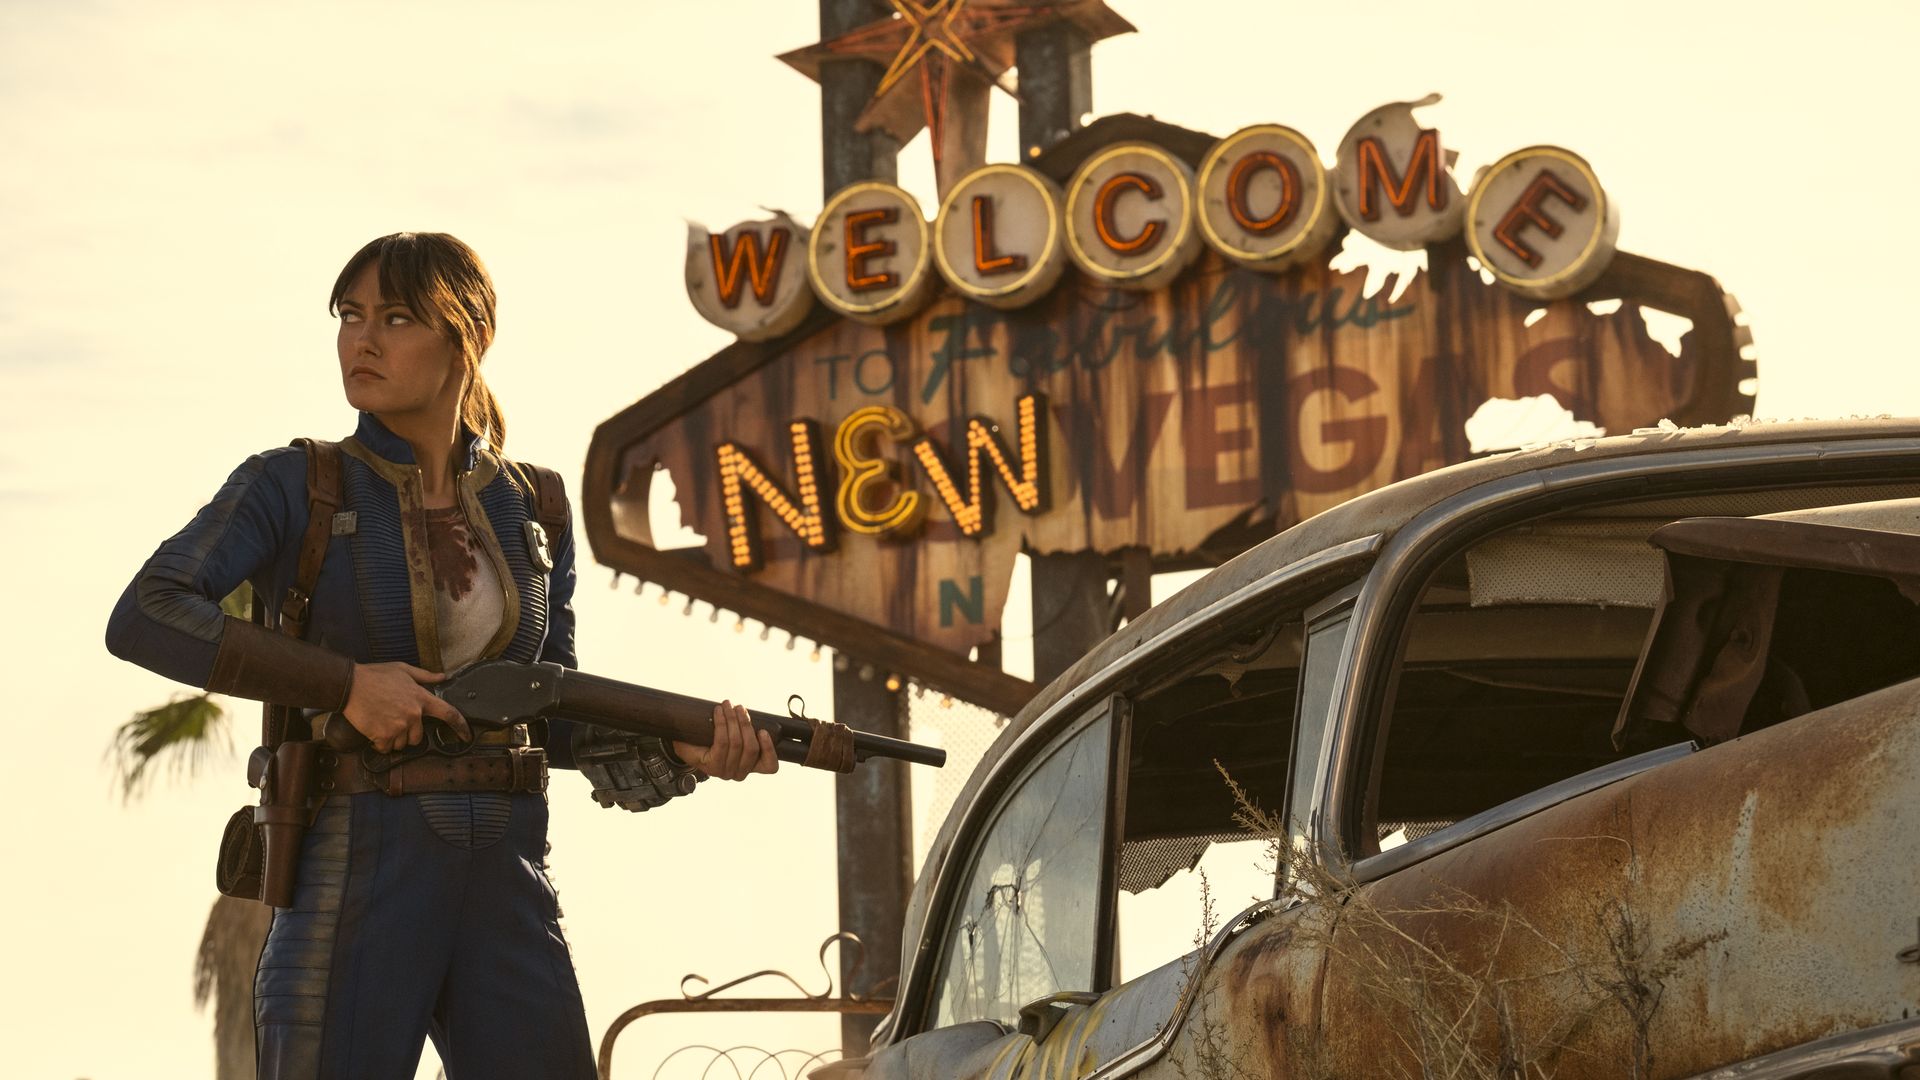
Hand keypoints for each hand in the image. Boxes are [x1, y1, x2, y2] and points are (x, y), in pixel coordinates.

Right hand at [342, 662, 470, 753]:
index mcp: (421, 698)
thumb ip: (424, 676)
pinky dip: (380, 743)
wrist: (350, 685)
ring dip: (394, 739)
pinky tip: (374, 730)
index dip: (460, 726)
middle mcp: (413, 715)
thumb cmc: (375, 675)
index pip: (448, 713)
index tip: (466, 735)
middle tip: (394, 721)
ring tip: (382, 723)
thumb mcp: (403, 670)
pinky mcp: (383, 736)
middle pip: (419, 737)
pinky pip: (387, 748)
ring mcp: (399, 726)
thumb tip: (442, 677)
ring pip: (402, 744)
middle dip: (409, 733)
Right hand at [672, 699, 778, 780]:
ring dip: (747, 725)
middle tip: (730, 705)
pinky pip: (769, 765)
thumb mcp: (685, 742)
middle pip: (738, 744)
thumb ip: (683, 733)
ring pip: (751, 748)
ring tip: (742, 710)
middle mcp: (729, 773)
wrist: (706, 758)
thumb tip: (677, 716)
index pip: (722, 744)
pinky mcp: (757, 768)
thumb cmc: (695, 746)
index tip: (719, 707)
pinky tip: (763, 732)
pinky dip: (768, 748)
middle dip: (735, 720)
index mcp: (712, 767)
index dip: (722, 723)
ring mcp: (744, 771)